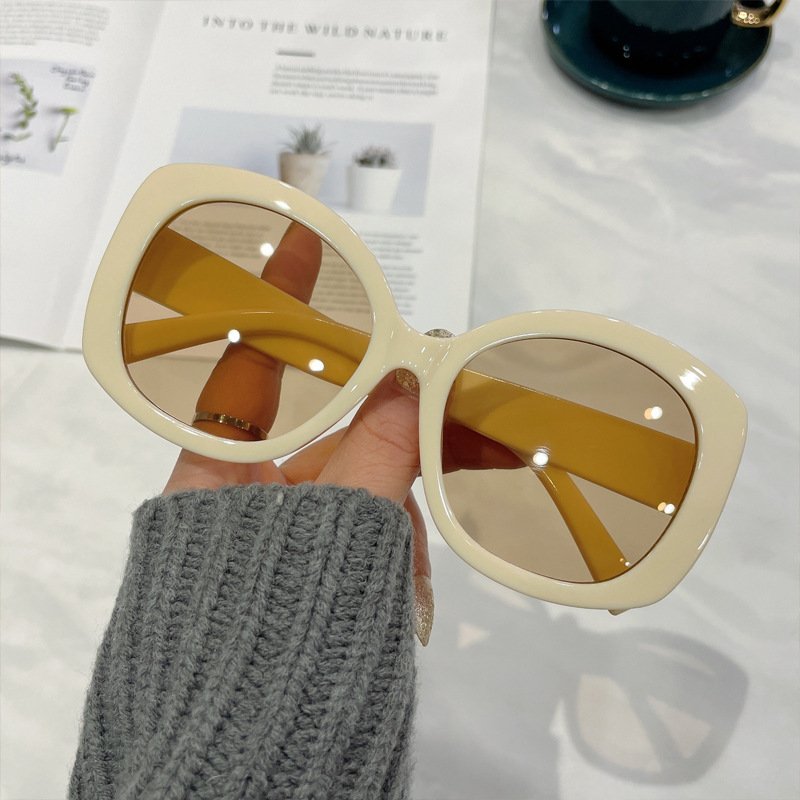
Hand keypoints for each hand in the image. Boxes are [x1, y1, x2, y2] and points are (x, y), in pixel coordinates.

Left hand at [162, 221, 432, 641]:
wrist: (256, 754)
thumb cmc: (277, 627)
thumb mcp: (338, 529)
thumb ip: (380, 450)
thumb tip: (412, 382)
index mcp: (218, 477)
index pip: (250, 369)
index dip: (274, 308)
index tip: (296, 247)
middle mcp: (241, 504)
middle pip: (327, 444)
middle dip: (388, 461)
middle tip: (443, 452)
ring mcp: (276, 546)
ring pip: (356, 501)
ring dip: (396, 531)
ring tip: (412, 582)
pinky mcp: (310, 585)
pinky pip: (360, 552)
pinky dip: (390, 570)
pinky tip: (406, 603)